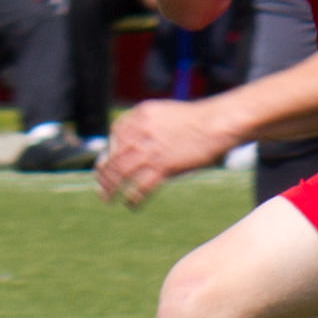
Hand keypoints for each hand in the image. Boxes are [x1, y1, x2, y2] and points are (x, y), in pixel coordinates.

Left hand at [98, 95, 242, 206]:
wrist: (217, 124)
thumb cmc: (195, 120)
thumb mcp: (165, 113)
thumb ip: (147, 124)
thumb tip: (133, 142)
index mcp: (140, 116)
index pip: (114, 135)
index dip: (108, 152)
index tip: (105, 165)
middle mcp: (140, 132)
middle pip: (113, 157)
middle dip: (104, 176)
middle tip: (101, 189)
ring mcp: (150, 150)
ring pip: (121, 174)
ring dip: (112, 189)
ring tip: (109, 199)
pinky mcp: (164, 167)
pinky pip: (141, 187)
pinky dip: (134, 198)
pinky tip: (131, 204)